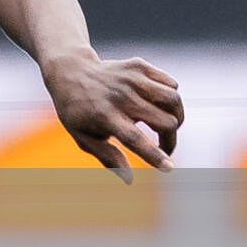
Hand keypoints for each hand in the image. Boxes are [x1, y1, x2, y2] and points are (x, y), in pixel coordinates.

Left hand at [40, 50, 183, 179]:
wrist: (69, 71)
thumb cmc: (77, 110)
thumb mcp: (83, 136)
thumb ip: (107, 157)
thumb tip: (129, 180)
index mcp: (104, 116)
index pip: (134, 138)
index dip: (153, 154)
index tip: (169, 167)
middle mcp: (120, 96)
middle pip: (164, 122)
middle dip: (170, 140)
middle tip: (164, 148)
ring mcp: (131, 78)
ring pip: (173, 100)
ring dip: (177, 118)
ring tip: (167, 126)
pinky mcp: (140, 66)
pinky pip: (171, 85)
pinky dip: (171, 98)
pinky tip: (158, 104)